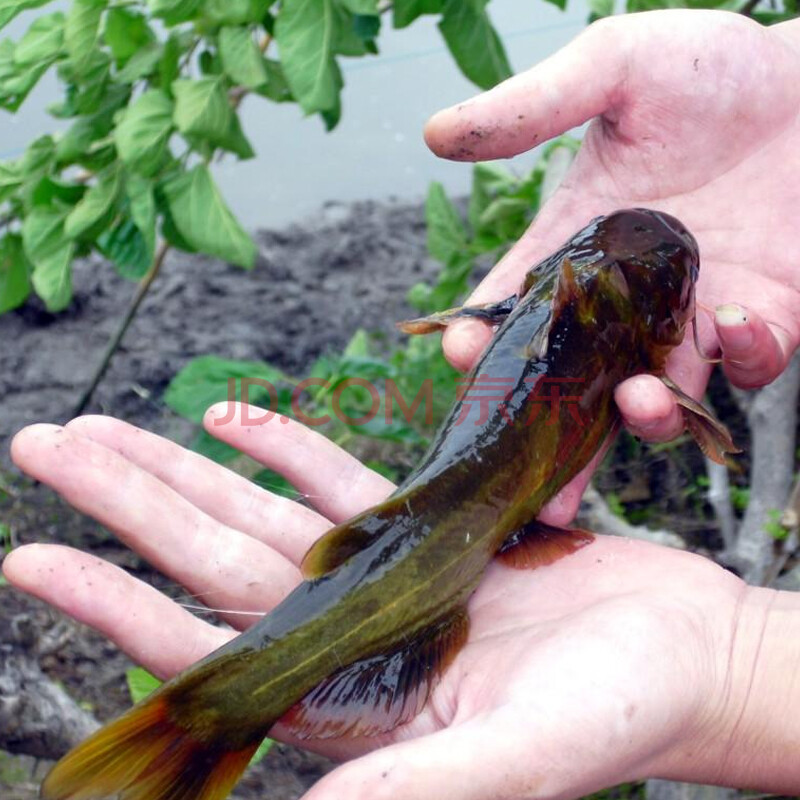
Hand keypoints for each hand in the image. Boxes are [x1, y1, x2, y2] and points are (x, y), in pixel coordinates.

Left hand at [6, 409, 797, 798]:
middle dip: (122, 502)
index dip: (113, 600)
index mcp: (348, 699)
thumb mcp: (521, 759)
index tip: (32, 558)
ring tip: (103, 429)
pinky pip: (335, 481)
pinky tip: (233, 422)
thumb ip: (416, 783)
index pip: (201, 645)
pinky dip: (284, 446)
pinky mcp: (423, 531)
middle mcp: (343, 635)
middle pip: (206, 557)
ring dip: (178, 467)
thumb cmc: (621, 714)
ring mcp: (377, 576)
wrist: (682, 652)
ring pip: (253, 510)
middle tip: (42, 446)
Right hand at [425, 9, 799, 520]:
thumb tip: (435, 133)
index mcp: (576, 245)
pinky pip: (747, 362)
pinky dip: (742, 357)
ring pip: (657, 390)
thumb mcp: (610, 70)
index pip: (514, 307)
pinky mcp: (762, 312)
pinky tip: (734, 321)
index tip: (461, 356)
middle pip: (575, 381)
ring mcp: (692, 312)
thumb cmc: (705, 68)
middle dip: (550, 434)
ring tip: (635, 406)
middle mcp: (624, 296)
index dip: (485, 337)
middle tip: (525, 483)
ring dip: (644, 414)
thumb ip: (530, 108)